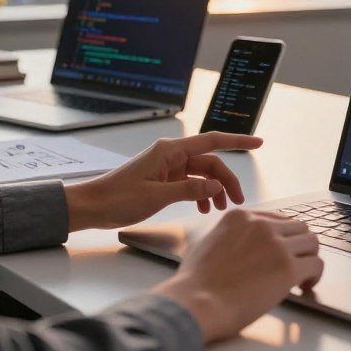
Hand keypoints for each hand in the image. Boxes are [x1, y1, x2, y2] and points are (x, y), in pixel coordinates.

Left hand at [63, 132, 261, 230]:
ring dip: (214, 189)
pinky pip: (190, 182)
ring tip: (220, 209)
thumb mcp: (157, 197)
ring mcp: (167, 167)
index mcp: (170, 151)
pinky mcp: (162, 179)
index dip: (238, 140)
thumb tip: (216, 186)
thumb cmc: (118, 198)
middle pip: (210, 162)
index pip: (212, 141)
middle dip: (227, 180)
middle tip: (238, 201)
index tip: (259, 141)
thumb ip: (189, 190)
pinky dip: (200, 193)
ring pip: (201, 174)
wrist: (92, 206)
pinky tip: (203, 208)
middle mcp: (171, 155)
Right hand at [152, 210, 323, 342]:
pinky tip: (304, 287)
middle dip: (299, 246)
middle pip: (298, 227)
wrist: (196, 302)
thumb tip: (229, 246)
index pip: (277, 218)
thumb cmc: (194, 282)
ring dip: (309, 258)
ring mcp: (276, 244)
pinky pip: (316, 265)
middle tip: (295, 264)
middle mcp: (261, 225)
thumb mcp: (203, 244)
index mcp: (241, 217)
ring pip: (312, 242)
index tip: (282, 251)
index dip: (283, 238)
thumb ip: (224, 238)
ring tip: (302, 276)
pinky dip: (315, 276)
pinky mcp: (288, 268)